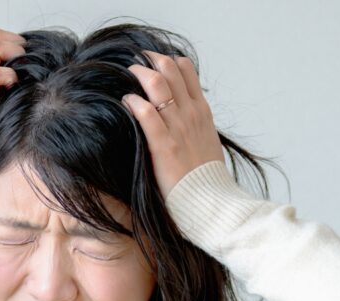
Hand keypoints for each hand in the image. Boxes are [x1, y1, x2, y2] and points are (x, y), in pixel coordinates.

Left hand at [122, 50, 225, 200]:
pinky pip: (146, 113)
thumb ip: (195, 124)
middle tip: (134, 64)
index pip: (186, 69)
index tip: (151, 64)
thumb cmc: (206, 177)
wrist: (212, 202)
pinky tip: (126, 102)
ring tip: (127, 77)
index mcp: (201, 111)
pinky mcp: (164, 145)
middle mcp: (190, 113)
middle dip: (148, 60)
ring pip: (156, 83)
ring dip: (138, 74)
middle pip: (169, 68)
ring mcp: (178, 127)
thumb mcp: (207, 141)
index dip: (166, 60)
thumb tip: (183, 117)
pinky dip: (133, 101)